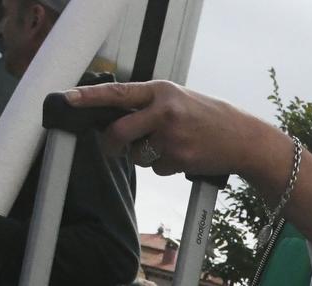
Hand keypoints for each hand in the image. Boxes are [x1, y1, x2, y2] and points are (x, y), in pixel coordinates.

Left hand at [65, 80, 275, 177]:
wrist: (243, 138)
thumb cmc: (208, 117)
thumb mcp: (179, 99)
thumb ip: (148, 104)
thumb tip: (113, 118)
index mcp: (162, 91)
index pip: (118, 93)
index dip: (89, 97)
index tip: (68, 99)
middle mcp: (164, 112)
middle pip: (119, 132)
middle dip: (111, 145)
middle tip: (112, 148)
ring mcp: (172, 137)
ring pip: (137, 154)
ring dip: (146, 155)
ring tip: (172, 146)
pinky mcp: (179, 159)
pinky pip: (157, 168)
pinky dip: (165, 166)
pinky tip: (183, 156)